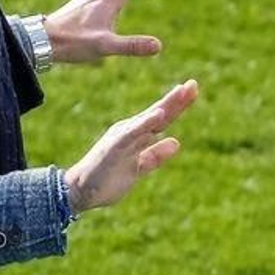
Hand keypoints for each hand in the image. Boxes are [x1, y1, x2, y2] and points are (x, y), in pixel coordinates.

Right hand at [64, 80, 197, 213]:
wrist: (81, 191)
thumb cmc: (107, 179)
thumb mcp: (138, 168)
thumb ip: (155, 156)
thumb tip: (176, 142)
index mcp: (137, 135)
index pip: (162, 118)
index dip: (179, 105)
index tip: (193, 88)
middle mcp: (131, 131)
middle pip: (158, 113)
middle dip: (176, 100)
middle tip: (193, 84)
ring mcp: (123, 137)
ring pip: (148, 119)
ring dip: (165, 105)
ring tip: (181, 92)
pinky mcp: (115, 146)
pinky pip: (133, 133)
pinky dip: (146, 123)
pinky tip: (159, 115)